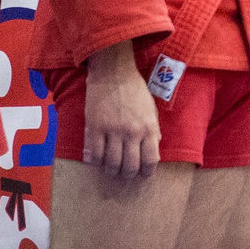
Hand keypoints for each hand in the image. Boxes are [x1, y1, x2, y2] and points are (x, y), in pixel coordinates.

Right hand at [81, 43, 159, 180]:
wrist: (113, 74)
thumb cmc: (134, 89)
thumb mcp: (151, 108)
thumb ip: (153, 128)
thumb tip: (154, 146)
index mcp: (149, 127)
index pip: (151, 159)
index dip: (147, 171)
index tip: (144, 174)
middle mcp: (132, 132)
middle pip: (130, 165)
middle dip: (129, 174)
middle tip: (126, 175)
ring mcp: (113, 131)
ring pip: (112, 163)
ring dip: (112, 170)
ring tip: (112, 170)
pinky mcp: (95, 128)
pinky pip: (95, 154)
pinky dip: (96, 162)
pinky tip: (98, 161)